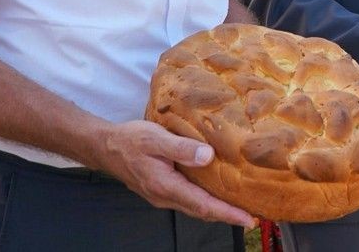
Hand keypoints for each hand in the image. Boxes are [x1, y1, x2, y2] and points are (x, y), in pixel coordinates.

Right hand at [90, 120, 255, 226]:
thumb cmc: (130, 140)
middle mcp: (166, 197)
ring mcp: (163, 196)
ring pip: (195, 207)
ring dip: (217, 210)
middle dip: (228, 216)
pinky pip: (188, 200)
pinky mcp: (162, 190)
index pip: (204, 205)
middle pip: (202, 212)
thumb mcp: (155, 139)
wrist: (105, 147)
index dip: (228, 213)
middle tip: (253, 217)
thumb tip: (208, 156)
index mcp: (167, 186)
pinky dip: (205, 201)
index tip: (248, 219)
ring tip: (240, 208)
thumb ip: (182, 148)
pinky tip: (215, 192)